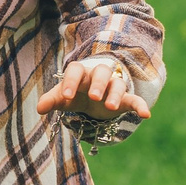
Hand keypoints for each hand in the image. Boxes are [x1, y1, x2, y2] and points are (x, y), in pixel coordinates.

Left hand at [35, 56, 149, 120]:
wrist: (91, 96)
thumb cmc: (75, 93)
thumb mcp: (62, 97)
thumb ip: (52, 100)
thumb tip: (40, 109)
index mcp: (80, 73)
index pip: (76, 70)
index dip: (71, 81)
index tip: (66, 96)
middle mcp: (98, 76)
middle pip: (101, 72)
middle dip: (98, 84)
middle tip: (94, 97)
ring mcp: (112, 86)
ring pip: (117, 84)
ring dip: (115, 95)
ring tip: (111, 108)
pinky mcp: (125, 98)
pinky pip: (134, 99)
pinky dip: (140, 106)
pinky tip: (146, 114)